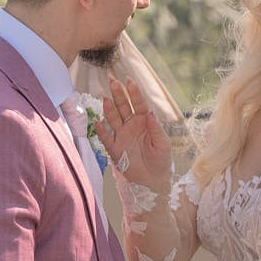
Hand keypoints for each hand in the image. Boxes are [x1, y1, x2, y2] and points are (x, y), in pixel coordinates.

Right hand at [99, 74, 171, 191]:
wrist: (152, 181)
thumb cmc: (161, 160)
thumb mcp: (163, 144)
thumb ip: (156, 128)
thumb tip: (151, 113)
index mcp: (145, 121)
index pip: (139, 103)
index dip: (134, 92)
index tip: (128, 80)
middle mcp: (132, 125)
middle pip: (123, 106)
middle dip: (118, 93)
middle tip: (112, 80)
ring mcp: (122, 136)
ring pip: (114, 118)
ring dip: (109, 108)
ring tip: (105, 98)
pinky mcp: (115, 148)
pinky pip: (106, 137)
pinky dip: (101, 130)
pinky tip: (97, 122)